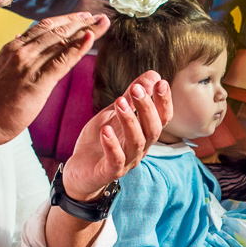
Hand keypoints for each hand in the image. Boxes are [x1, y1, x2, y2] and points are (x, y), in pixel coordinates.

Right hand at [0, 13, 108, 147]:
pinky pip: (61, 62)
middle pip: (56, 30)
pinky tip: (91, 38)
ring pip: (62, 41)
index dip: (65, 21)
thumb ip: (11, 54)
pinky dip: (78, 48)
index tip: (82, 17)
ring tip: (103, 22)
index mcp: (13, 48)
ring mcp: (28, 65)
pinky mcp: (36, 83)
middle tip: (100, 16)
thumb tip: (20, 38)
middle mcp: (21, 51)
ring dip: (86, 30)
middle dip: (80, 21)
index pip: (44, 28)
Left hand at [61, 71, 173, 201]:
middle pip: (153, 129)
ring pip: (137, 142)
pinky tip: (106, 131)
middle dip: (147, 108)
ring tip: (119, 103)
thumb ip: (131, 96)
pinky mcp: (110, 171)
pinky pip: (116, 159)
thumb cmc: (100, 139)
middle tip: (136, 89)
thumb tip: (153, 75)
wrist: (80, 168)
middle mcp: (140, 148)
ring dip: (130, 121)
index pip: (162, 118)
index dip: (164, 102)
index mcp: (144, 133)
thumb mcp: (114, 112)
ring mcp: (127, 160)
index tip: (161, 82)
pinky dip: (112, 144)